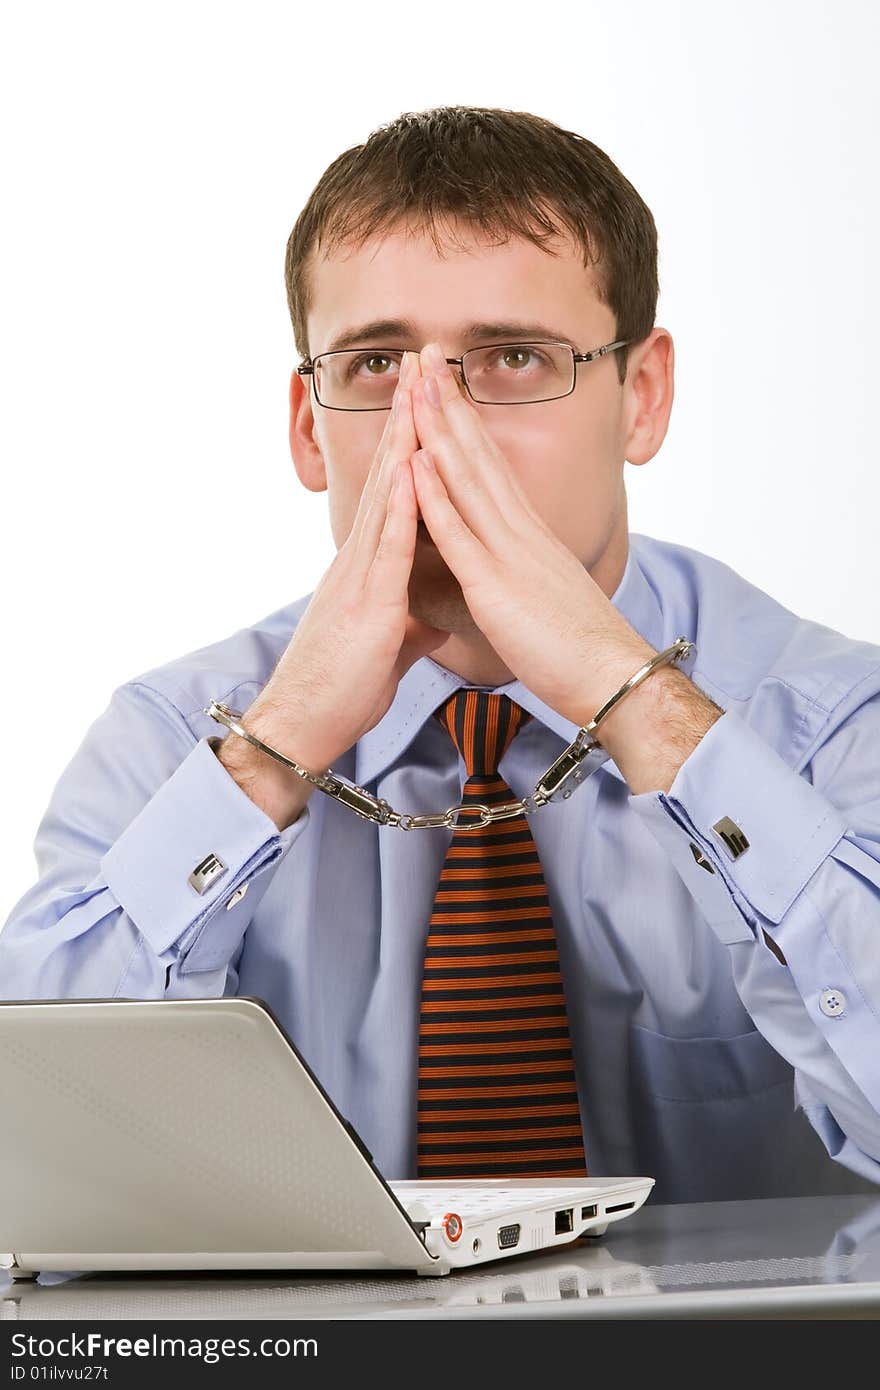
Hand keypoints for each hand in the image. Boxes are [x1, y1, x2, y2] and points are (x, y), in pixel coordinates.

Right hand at [235, 351, 447, 776]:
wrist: (305, 727)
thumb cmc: (344, 689)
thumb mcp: (391, 646)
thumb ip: (413, 621)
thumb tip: (437, 616)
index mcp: (370, 565)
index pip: (396, 490)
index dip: (412, 439)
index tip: (429, 394)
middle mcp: (361, 558)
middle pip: (388, 474)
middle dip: (407, 416)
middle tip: (422, 361)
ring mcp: (359, 576)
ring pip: (385, 497)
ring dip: (403, 442)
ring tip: (418, 391)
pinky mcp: (365, 603)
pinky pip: (387, 547)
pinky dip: (402, 506)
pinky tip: (414, 470)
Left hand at [405, 342, 654, 727]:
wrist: (611, 678)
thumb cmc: (577, 648)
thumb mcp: (545, 595)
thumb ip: (522, 570)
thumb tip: (510, 563)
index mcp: (528, 535)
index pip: (491, 464)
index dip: (467, 421)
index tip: (445, 384)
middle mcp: (520, 532)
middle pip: (479, 455)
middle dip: (451, 404)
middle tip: (427, 356)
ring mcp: (509, 554)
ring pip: (467, 481)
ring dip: (438, 431)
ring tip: (416, 387)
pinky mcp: (496, 586)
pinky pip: (460, 534)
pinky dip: (436, 496)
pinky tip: (416, 463)